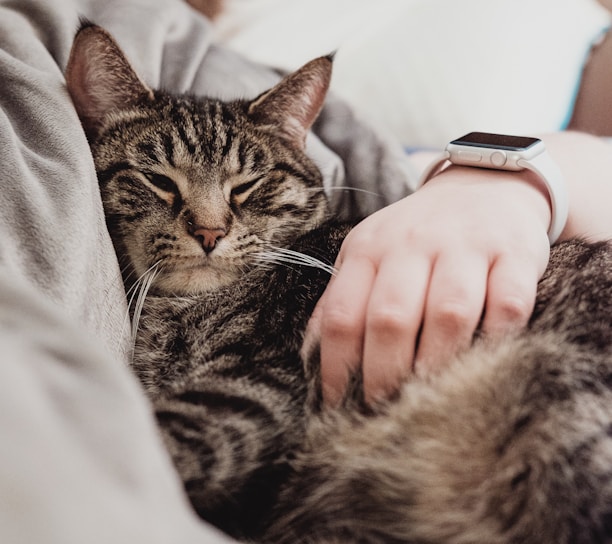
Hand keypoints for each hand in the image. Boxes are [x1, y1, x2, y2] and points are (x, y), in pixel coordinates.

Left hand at [304, 165, 551, 404]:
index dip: (335, 367)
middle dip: (384, 375)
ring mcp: (466, 246)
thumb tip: (313, 357)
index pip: (342, 315)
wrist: (484, 185)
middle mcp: (413, 244)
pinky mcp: (514, 253)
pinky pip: (507, 304)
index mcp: (369, 249)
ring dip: (437, 365)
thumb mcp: (370, 254)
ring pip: (448, 313)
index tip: (338, 404)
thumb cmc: (418, 235)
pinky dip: (497, 339)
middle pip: (390, 318)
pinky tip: (485, 363)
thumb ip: (342, 299)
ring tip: (430, 400)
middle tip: (385, 410)